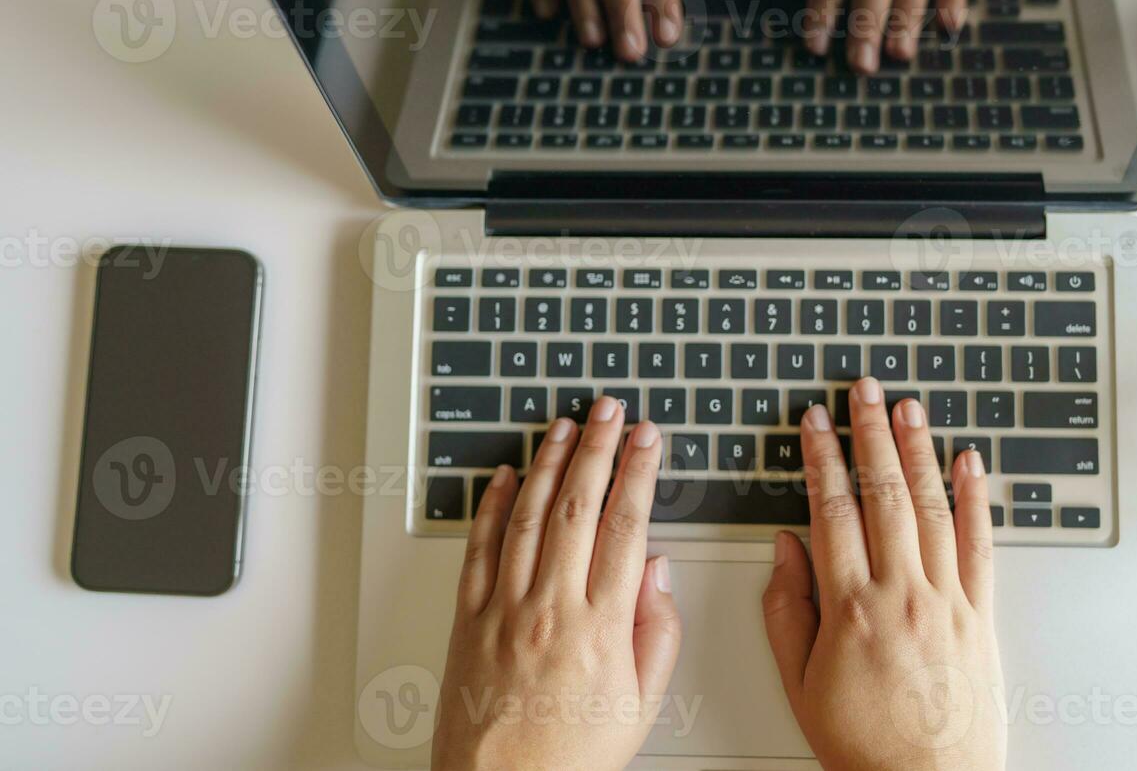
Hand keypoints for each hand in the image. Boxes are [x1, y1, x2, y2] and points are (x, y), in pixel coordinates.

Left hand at [431, 398, 681, 770]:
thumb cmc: (570, 757)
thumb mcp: (642, 705)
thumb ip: (658, 632)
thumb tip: (658, 571)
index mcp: (602, 626)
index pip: (628, 525)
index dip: (640, 472)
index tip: (649, 439)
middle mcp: (551, 608)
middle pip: (579, 505)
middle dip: (598, 447)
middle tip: (609, 411)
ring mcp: (504, 609)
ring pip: (529, 515)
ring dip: (550, 463)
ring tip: (565, 426)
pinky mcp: (467, 619)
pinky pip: (479, 549)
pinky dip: (492, 506)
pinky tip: (506, 476)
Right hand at [762, 378, 1005, 770]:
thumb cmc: (863, 743)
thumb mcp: (800, 682)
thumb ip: (788, 609)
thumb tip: (785, 549)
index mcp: (851, 608)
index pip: (833, 510)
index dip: (822, 458)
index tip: (816, 423)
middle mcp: (903, 595)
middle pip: (885, 495)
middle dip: (872, 435)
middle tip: (865, 392)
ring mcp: (948, 602)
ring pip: (933, 508)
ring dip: (920, 451)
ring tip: (910, 409)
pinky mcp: (981, 617)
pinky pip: (981, 546)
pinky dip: (976, 500)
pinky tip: (969, 463)